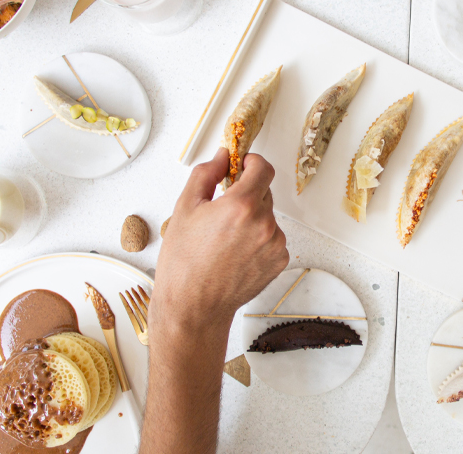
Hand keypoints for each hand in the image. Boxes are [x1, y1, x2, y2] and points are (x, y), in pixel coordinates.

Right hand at [152, 148, 288, 332]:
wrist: (193, 306)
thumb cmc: (184, 263)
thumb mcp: (185, 208)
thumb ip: (206, 174)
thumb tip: (222, 157)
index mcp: (242, 205)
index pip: (263, 168)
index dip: (252, 162)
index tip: (243, 165)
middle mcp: (264, 224)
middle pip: (264, 192)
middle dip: (246, 194)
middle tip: (222, 210)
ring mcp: (275, 244)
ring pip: (267, 217)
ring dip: (252, 219)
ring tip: (225, 239)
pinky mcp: (279, 261)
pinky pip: (272, 238)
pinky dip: (258, 240)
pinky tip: (235, 253)